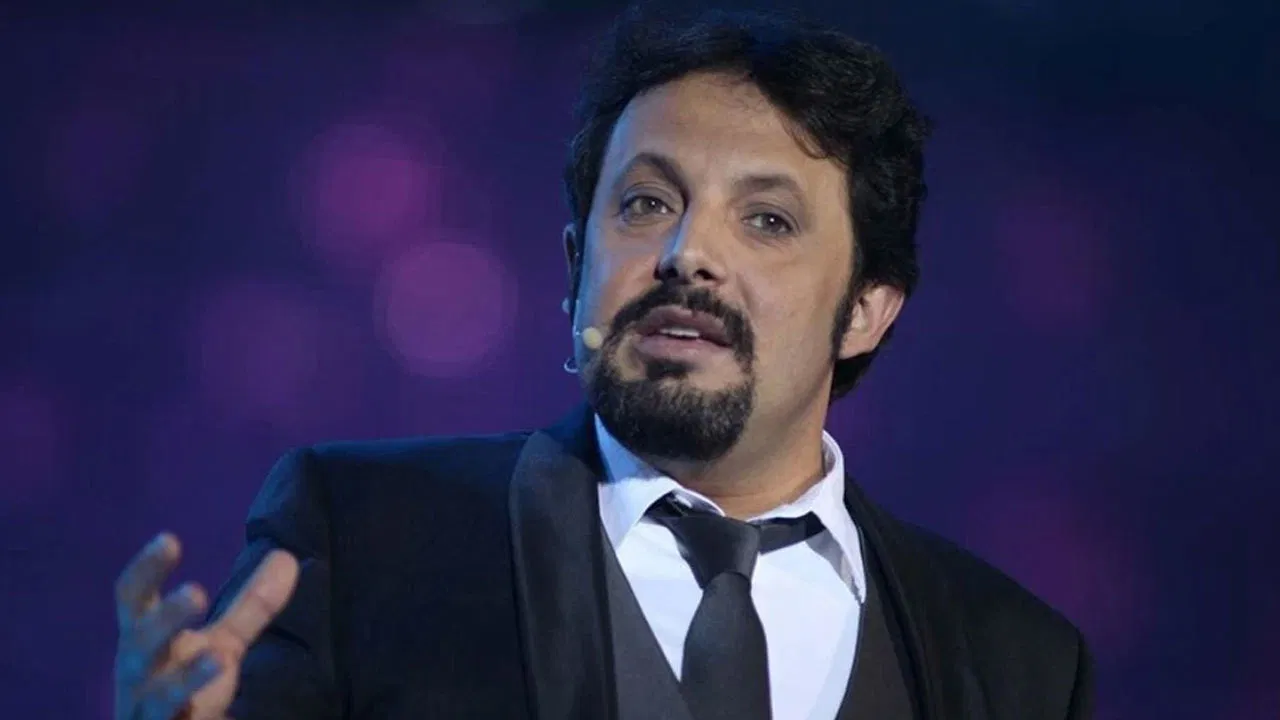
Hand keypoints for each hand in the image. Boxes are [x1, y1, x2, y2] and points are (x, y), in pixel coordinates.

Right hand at [113, 533, 298, 719]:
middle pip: (142, 644)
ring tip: (218, 656)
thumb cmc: (185, 688)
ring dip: (186, 677)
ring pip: (159, 694)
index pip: (132, 600)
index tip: (169, 540)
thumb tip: (287, 557)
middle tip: (197, 592)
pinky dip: (195, 716)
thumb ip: (249, 606)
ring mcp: (148, 710)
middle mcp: (138, 673)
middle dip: (166, 619)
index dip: (145, 571)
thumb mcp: (221, 644)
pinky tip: (222, 709)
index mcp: (144, 640)